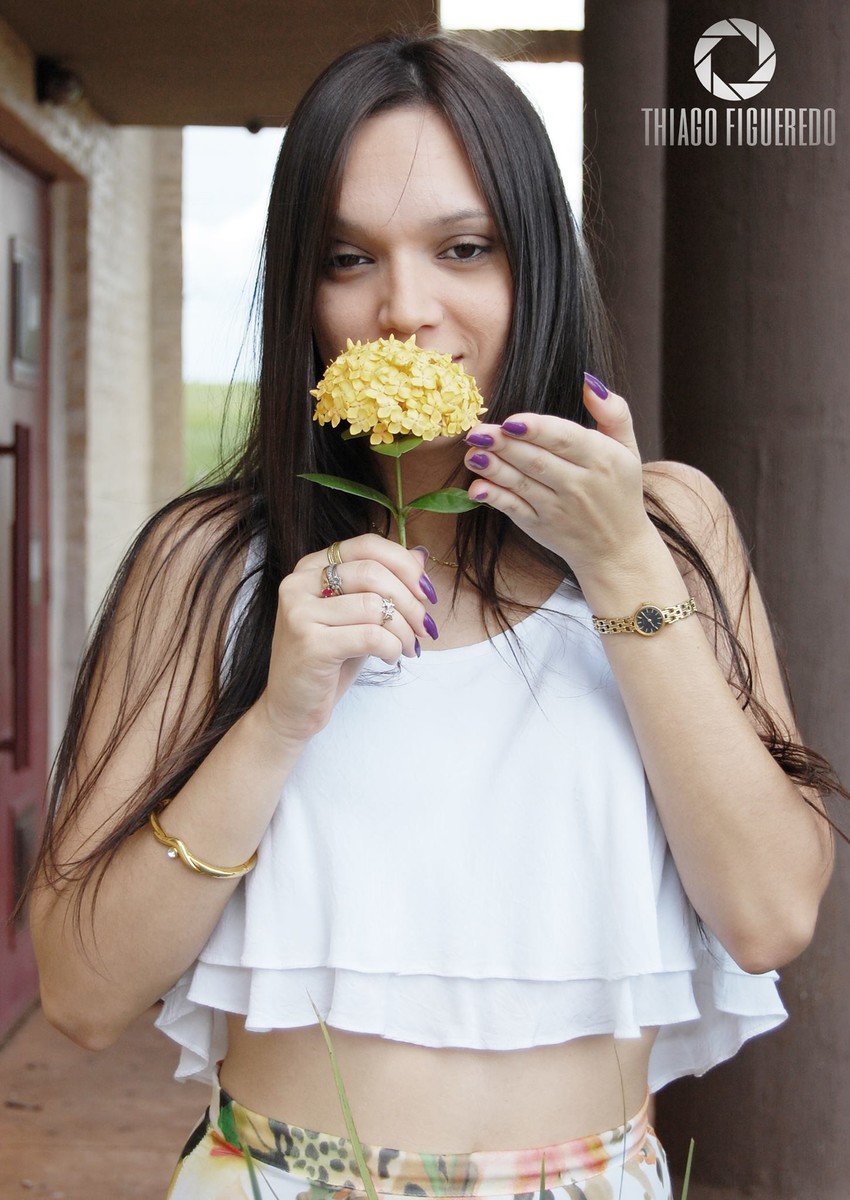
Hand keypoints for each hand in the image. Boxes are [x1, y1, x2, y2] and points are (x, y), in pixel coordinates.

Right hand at [258, 535, 438, 743]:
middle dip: (410, 602)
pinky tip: (391, 658)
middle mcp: (298, 583)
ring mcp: (299, 612)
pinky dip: (392, 648)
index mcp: (310, 568)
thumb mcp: (358, 617)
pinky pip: (371, 635)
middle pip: (373, 572)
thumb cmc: (328, 661)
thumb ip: (384, 585)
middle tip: (425, 628)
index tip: (427, 593)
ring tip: (408, 648)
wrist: (290, 709)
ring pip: (375, 605)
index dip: (404, 564)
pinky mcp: (309, 643)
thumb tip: (421, 554)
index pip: (367, 545)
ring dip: (405, 630)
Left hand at [463, 379, 654, 583]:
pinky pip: (515, 510)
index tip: (512, 420)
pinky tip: (476, 487)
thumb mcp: (628, 448)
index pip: (567, 440)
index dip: (538, 430)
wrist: (617, 548)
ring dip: (494, 468)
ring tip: (472, 453)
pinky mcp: (540, 526)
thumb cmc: (619, 489)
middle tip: (477, 430)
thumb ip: (613, 412)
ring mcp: (557, 508)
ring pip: (522, 484)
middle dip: (505, 445)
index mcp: (601, 459)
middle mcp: (579, 485)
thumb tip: (588, 380)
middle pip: (537, 461)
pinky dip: (496, 499)